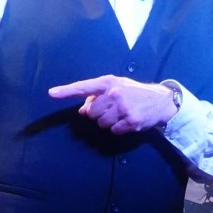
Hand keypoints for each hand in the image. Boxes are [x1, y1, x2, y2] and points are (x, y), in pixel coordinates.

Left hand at [47, 76, 177, 134]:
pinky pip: (113, 130)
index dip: (66, 91)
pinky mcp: (130, 121)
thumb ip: (98, 96)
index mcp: (108, 82)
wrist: (161, 100)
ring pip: (101, 123)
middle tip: (113, 109)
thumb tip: (82, 111)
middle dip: (98, 114)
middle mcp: (114, 93)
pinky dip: (118, 128)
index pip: (83, 87)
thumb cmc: (135, 92)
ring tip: (121, 114)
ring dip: (108, 122)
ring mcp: (122, 108)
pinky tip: (128, 121)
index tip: (51, 93)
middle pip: (91, 113)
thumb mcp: (117, 87)